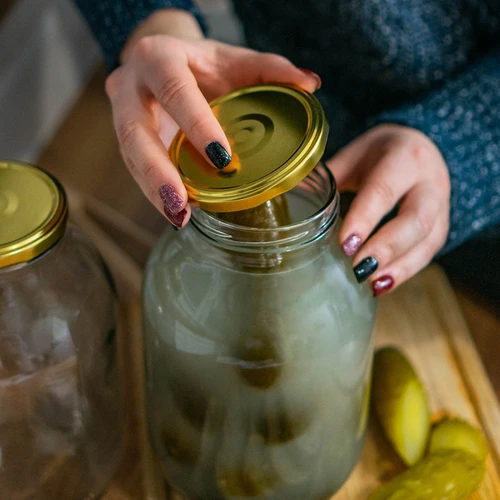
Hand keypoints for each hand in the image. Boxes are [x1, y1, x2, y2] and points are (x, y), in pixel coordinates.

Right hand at [105, 11, 319, 226]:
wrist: (162, 62)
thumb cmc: (203, 63)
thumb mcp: (235, 59)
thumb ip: (271, 68)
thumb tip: (310, 83)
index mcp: (159, 56)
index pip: (174, 89)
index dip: (195, 123)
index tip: (222, 159)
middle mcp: (132, 87)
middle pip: (135, 132)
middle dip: (157, 170)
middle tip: (182, 202)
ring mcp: (123, 116)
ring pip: (129, 157)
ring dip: (153, 190)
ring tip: (179, 216)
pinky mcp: (127, 142)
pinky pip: (135, 170)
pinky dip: (155, 194)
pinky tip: (177, 212)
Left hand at [327, 124, 450, 295]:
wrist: (420, 147)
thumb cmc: (378, 155)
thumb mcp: (353, 157)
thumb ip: (327, 177)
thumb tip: (285, 194)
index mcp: (402, 157)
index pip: (383, 190)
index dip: (365, 219)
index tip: (344, 245)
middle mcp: (428, 181)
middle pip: (415, 220)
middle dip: (385, 248)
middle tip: (357, 270)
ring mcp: (441, 205)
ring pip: (427, 240)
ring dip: (399, 267)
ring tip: (370, 285)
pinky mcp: (442, 226)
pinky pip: (429, 252)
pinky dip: (405, 271)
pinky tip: (381, 285)